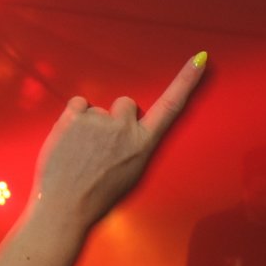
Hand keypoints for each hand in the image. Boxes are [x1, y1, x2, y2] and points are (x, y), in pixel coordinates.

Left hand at [31, 53, 205, 231]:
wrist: (65, 207)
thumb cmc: (97, 196)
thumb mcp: (130, 173)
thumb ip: (134, 145)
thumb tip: (128, 127)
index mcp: (144, 144)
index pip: (171, 106)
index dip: (187, 80)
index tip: (200, 58)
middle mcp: (126, 128)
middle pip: (125, 103)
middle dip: (114, 117)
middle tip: (100, 146)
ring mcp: (100, 121)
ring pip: (96, 109)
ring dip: (88, 124)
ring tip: (79, 153)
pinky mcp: (75, 117)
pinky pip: (77, 104)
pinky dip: (72, 118)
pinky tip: (69, 140)